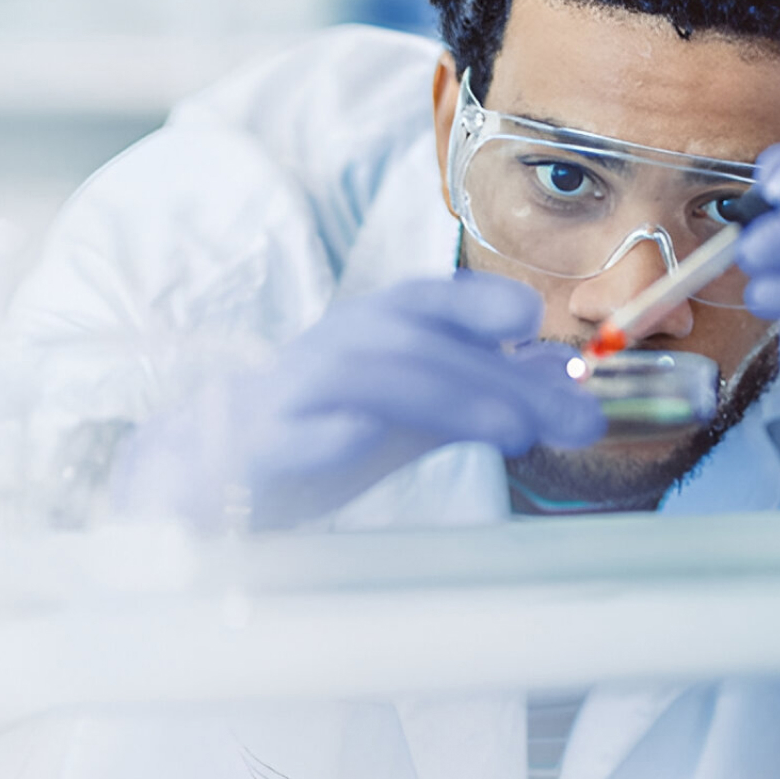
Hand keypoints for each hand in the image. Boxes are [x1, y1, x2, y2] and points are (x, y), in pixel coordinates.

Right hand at [113, 273, 602, 528]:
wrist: (203, 477)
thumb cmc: (319, 434)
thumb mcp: (410, 414)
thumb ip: (483, 396)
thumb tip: (576, 390)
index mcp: (366, 341)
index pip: (421, 303)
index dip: (473, 301)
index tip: (527, 317)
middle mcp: (327, 357)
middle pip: (408, 342)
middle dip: (492, 374)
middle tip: (565, 420)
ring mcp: (286, 403)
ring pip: (359, 377)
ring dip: (440, 394)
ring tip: (508, 430)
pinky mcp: (249, 454)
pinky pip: (282, 436)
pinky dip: (323, 434)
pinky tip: (361, 440)